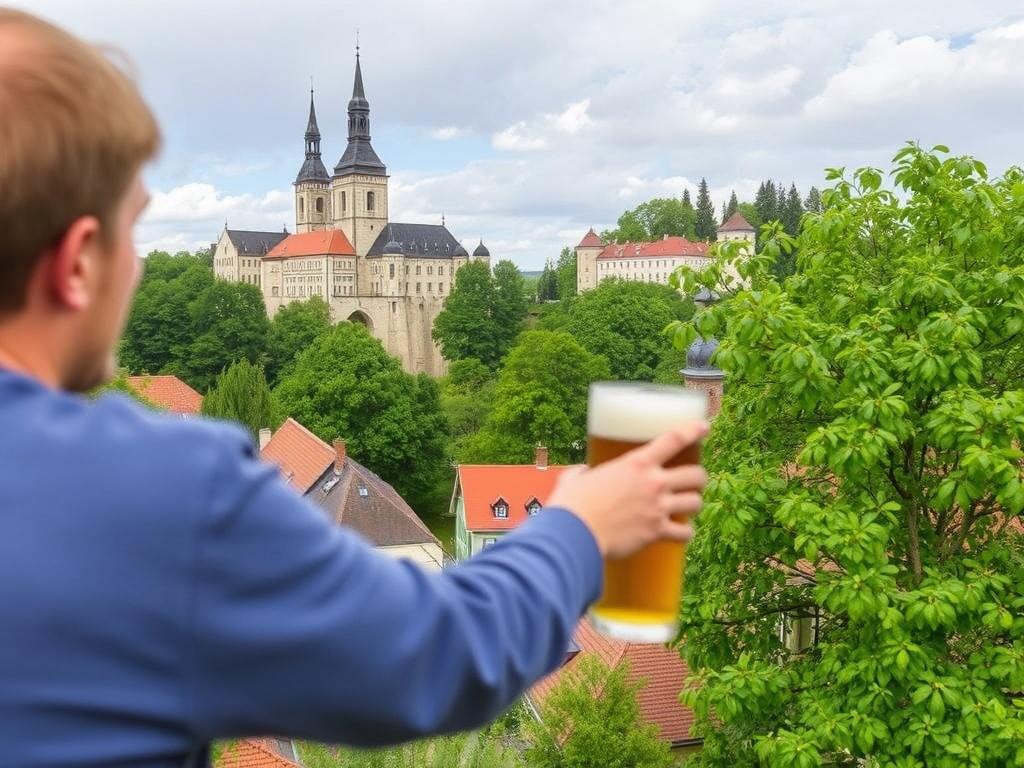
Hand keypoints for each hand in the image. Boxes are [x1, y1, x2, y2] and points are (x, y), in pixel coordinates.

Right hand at [547, 423, 708, 558]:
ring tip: (687, 506)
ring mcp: (658, 508)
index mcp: (637, 464)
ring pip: (695, 502)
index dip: (693, 430)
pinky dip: (685, 534)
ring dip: (693, 504)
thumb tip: (581, 473)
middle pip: (696, 475)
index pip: (674, 439)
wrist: (575, 533)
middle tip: (692, 481)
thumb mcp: (576, 477)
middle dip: (698, 478)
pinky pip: (685, 533)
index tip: (704, 426)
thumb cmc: (572, 504)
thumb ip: (583, 472)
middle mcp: (654, 483)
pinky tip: (681, 533)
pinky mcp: (657, 532)